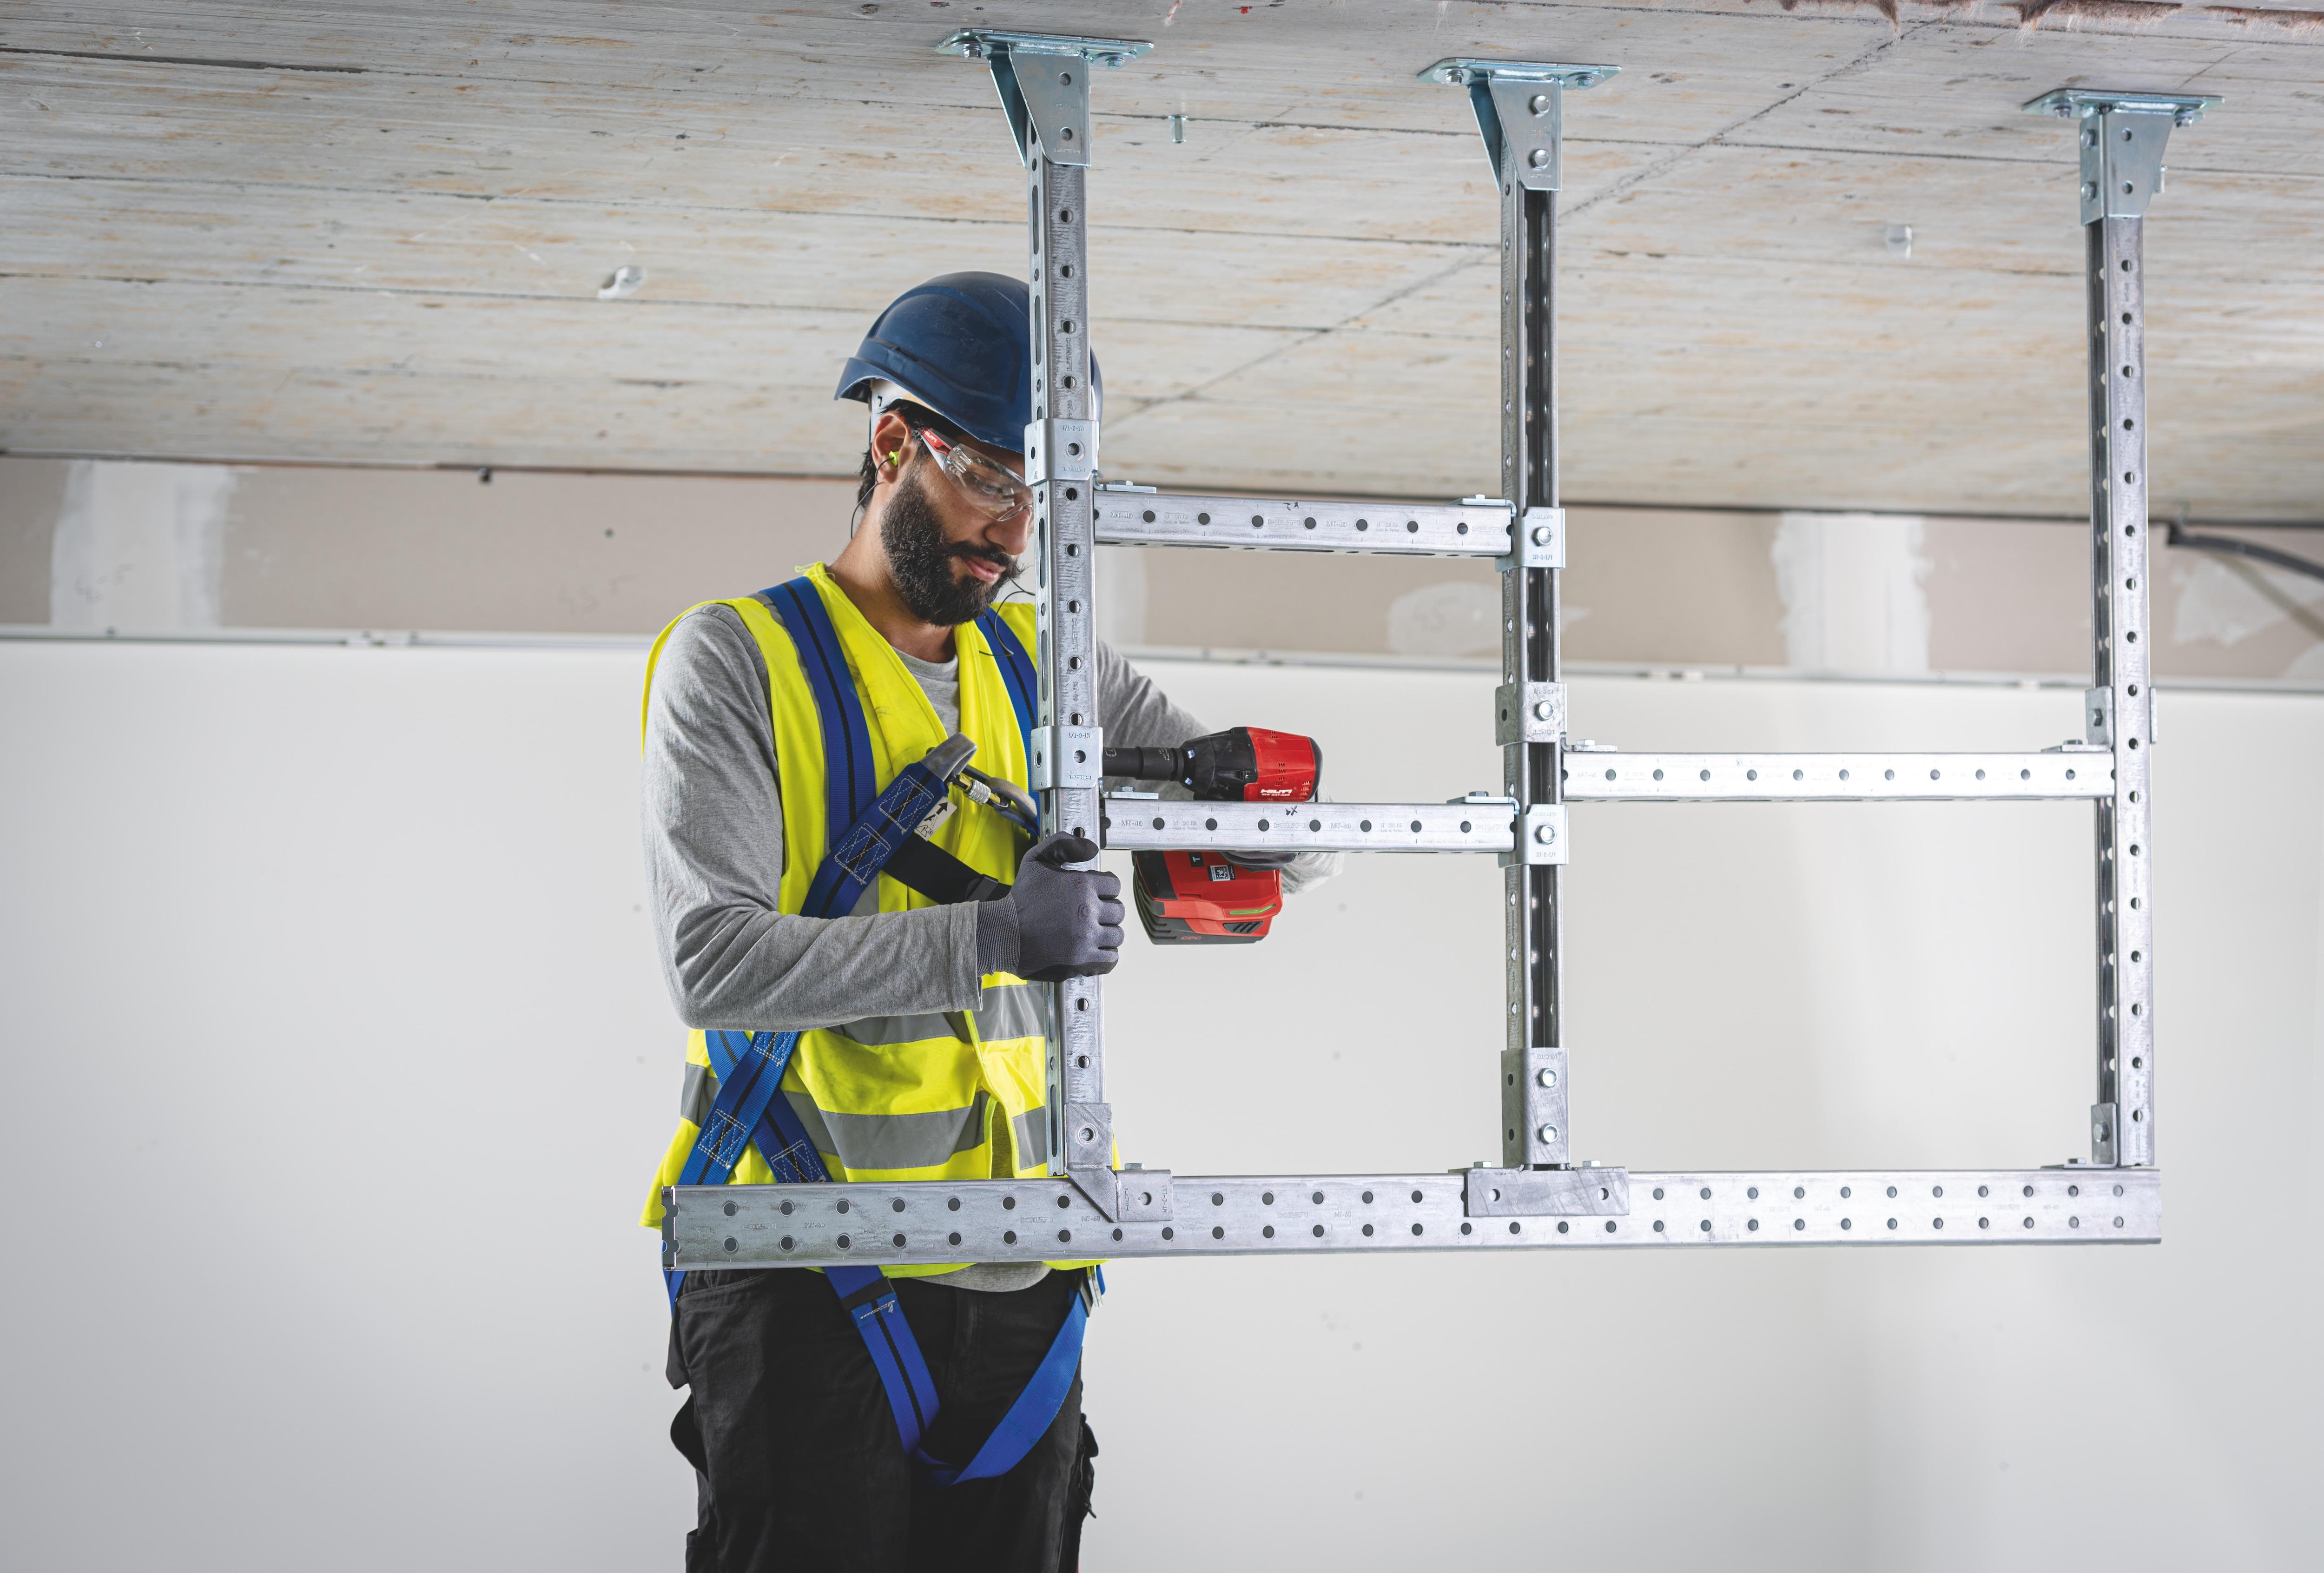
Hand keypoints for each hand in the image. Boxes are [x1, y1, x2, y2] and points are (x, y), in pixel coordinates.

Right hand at [1007, 833, 1124, 980]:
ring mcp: (1086, 936)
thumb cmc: (1020, 899)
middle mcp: (1088, 910)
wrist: (1004, 933)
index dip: (1106, 888)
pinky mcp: (1082, 958)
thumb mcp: (1035, 860)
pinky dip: (1106, 953)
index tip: (1097, 892)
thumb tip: (1092, 848)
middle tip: (1094, 913)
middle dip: (1108, 910)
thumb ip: (1063, 844)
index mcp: (1082, 884)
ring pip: (1117, 935)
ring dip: (1108, 932)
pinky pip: (1110, 957)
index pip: (1114, 885)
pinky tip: (1096, 947)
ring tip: (1095, 930)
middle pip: (1118, 911)